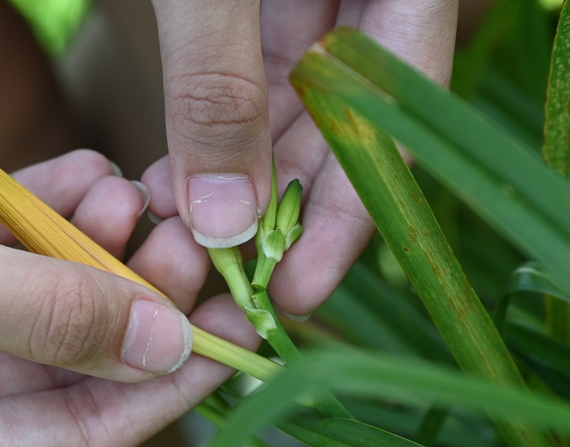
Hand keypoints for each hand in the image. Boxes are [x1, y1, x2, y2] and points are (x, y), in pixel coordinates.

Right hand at [0, 133, 256, 446]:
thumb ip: (52, 316)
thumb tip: (166, 343)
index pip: (67, 440)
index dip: (153, 392)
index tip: (223, 341)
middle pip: (55, 369)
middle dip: (127, 304)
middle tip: (188, 247)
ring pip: (26, 306)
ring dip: (84, 249)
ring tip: (137, 190)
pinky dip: (34, 219)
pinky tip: (86, 174)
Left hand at [146, 0, 457, 315]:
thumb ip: (219, 85)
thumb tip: (224, 220)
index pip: (394, 131)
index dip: (343, 223)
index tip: (294, 294)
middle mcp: (378, 1)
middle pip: (344, 131)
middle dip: (276, 206)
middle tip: (222, 273)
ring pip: (295, 108)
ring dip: (236, 174)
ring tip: (179, 225)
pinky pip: (255, 71)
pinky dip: (214, 125)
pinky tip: (175, 173)